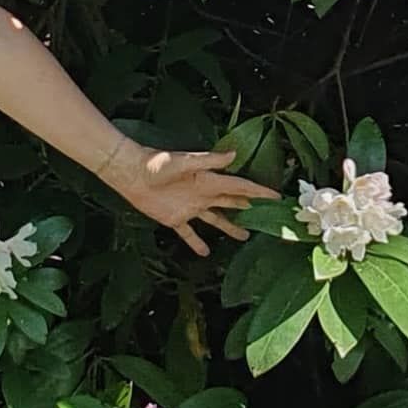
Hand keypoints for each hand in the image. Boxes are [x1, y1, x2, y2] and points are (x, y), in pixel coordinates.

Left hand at [108, 145, 276, 254]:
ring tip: (245, 236)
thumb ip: (209, 160)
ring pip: (216, 219)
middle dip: (250, 208)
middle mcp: (204, 194)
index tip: (276, 196)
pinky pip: (189, 233)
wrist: (131, 174)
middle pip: (232, 202)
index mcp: (209, 180)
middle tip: (268, 216)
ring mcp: (191, 207)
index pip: (240, 187)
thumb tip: (234, 154)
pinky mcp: (175, 218)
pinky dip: (197, 243)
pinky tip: (206, 252)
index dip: (259, 192)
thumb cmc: (156, 163)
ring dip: (230, 226)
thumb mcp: (184, 160)